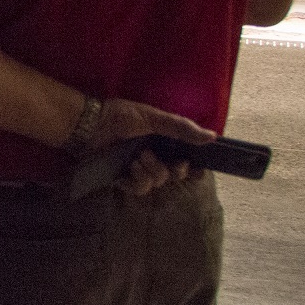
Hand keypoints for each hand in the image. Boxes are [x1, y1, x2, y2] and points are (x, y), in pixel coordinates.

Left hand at [85, 96, 214, 198]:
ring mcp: (137, 168)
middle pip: (176, 175)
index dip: (195, 168)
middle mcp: (153, 156)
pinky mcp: (122, 177)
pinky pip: (139, 189)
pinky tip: (132, 168)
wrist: (91, 123)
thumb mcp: (154, 118)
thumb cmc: (121, 115)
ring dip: (153, 171)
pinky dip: (138, 180)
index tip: (199, 169)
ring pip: (158, 182)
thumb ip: (182, 128)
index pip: (186, 160)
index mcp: (163, 142)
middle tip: (174, 163)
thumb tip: (212, 137)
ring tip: (140, 157)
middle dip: (177, 170)